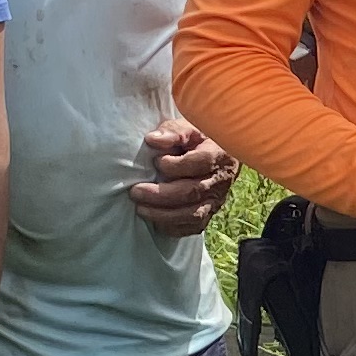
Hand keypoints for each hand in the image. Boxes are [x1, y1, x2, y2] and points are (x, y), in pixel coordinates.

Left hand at [128, 114, 235, 237]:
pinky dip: (174, 227)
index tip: (156, 161)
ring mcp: (216, 200)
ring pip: (192, 214)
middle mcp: (220, 181)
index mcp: (219, 155)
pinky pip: (193, 227)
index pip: (200, 163)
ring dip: (164, 214)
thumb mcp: (189, 127)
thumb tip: (152, 140)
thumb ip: (173, 132)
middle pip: (192, 192)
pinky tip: (155, 221)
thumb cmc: (199, 139)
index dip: (175, 165)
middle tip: (135, 191)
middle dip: (161, 195)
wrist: (220, 155)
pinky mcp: (210, 214)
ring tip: (140, 209)